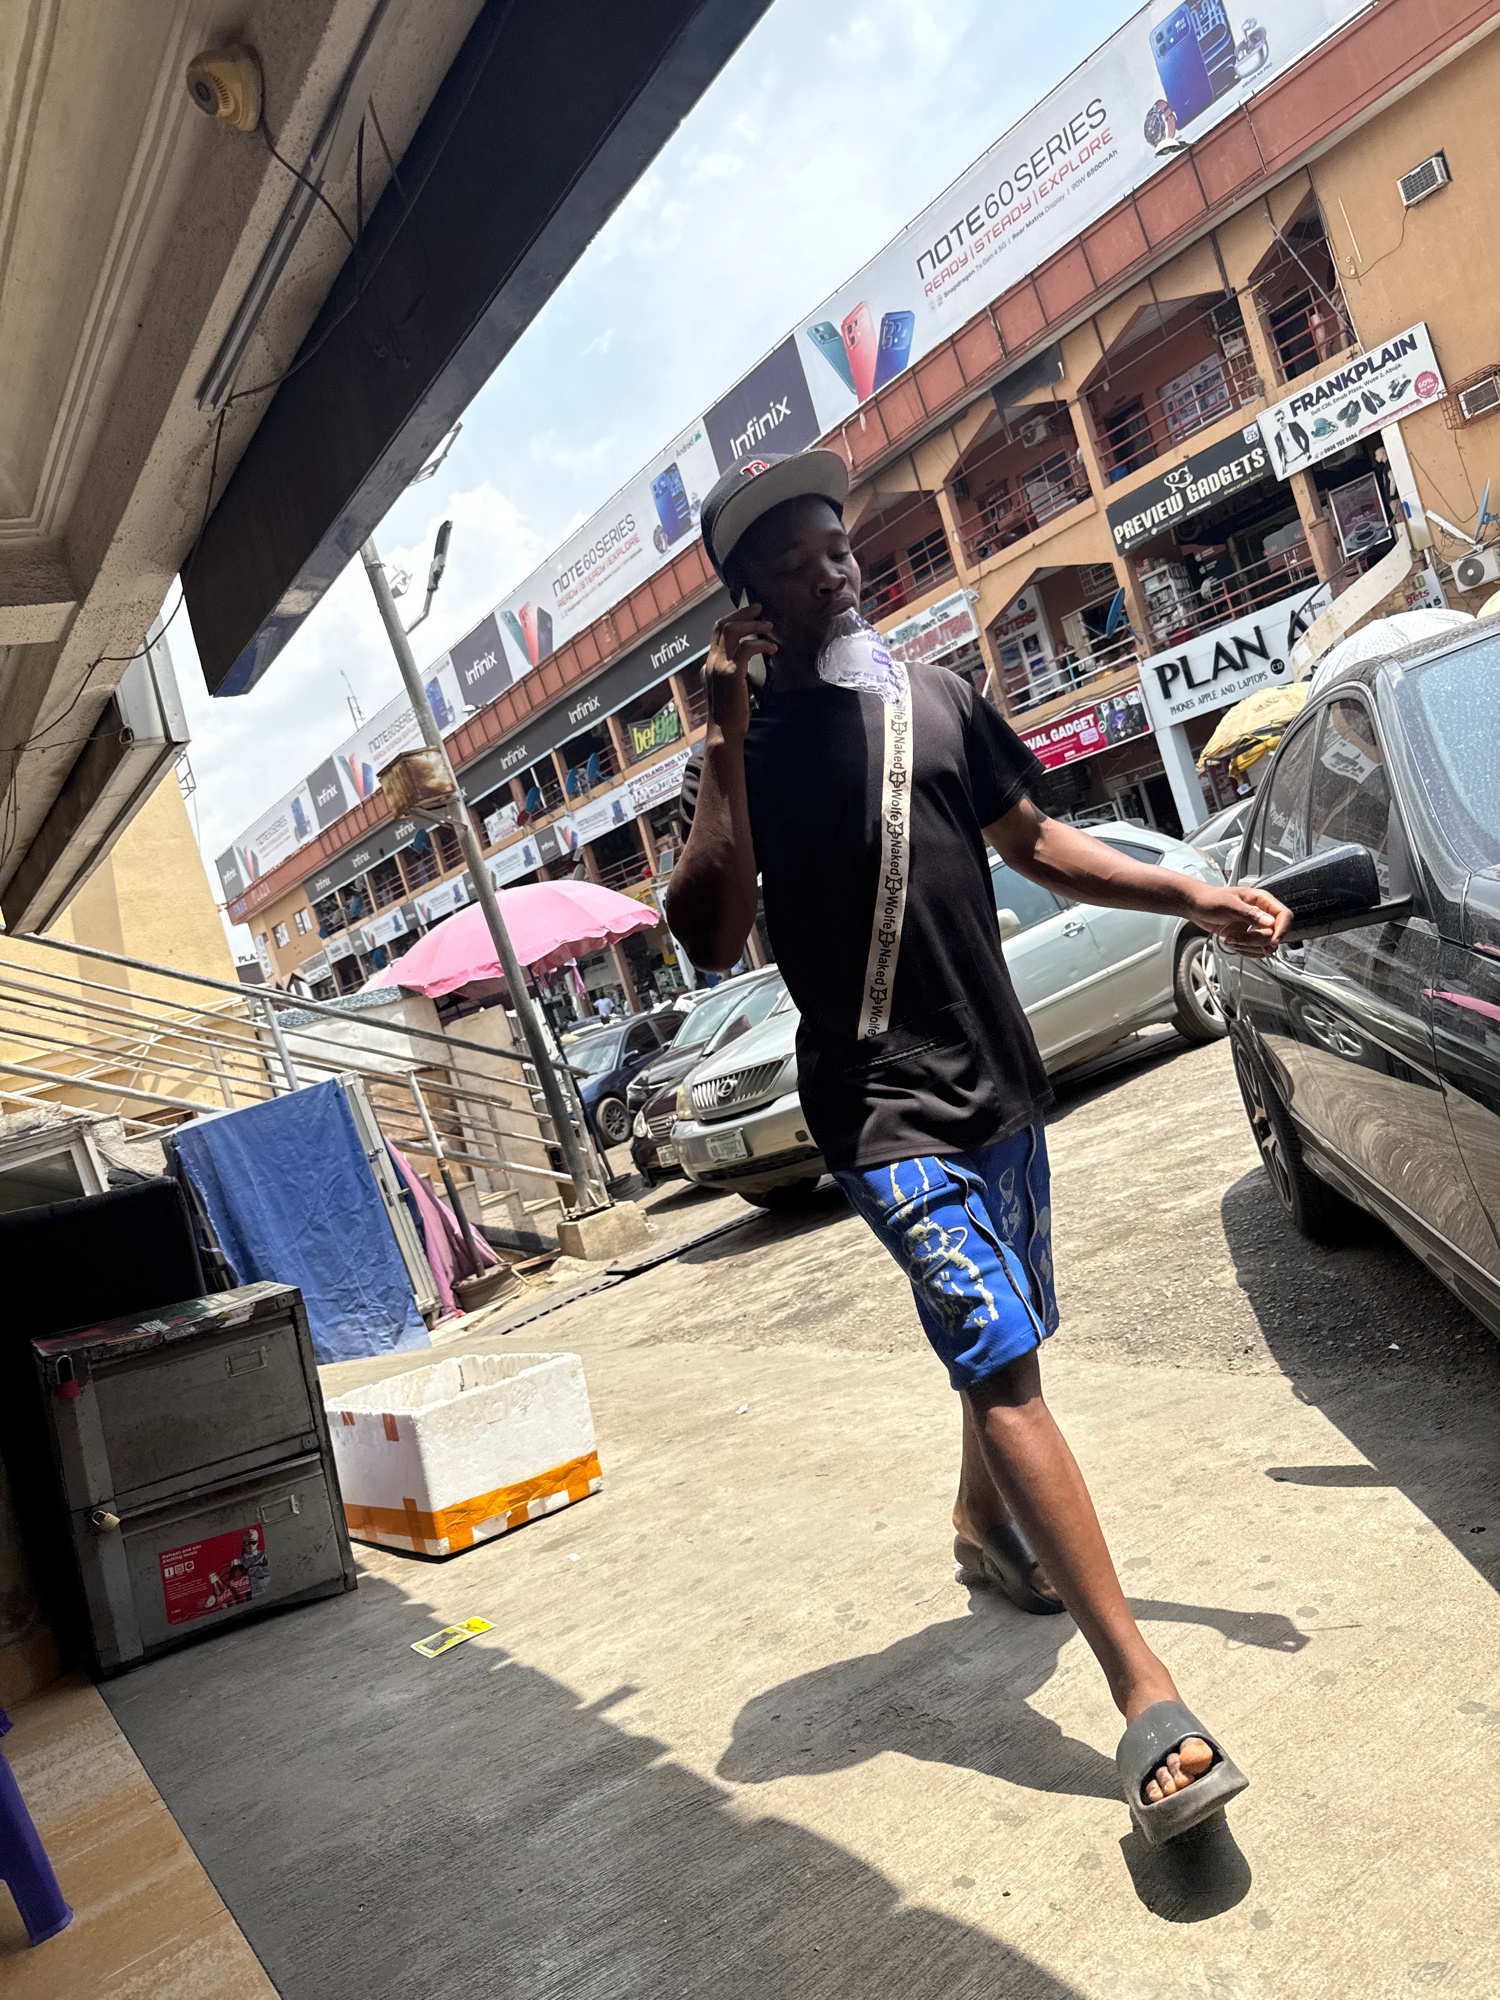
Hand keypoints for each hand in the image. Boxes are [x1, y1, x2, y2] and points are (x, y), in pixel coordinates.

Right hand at [703, 605, 776, 743]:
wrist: (724, 732)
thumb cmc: (731, 714)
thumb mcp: (728, 689)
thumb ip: (733, 673)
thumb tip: (749, 662)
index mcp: (709, 665)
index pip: (717, 633)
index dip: (732, 618)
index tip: (748, 613)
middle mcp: (711, 662)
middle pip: (723, 625)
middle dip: (742, 614)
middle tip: (759, 609)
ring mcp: (719, 667)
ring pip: (733, 631)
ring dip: (753, 625)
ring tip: (768, 626)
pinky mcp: (732, 674)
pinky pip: (748, 648)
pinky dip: (761, 644)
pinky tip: (772, 650)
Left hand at [1186, 882, 1289, 957]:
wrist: (1197, 906)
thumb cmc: (1211, 899)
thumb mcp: (1229, 904)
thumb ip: (1250, 913)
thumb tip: (1269, 922)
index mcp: (1262, 900)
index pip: (1284, 916)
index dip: (1282, 929)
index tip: (1272, 940)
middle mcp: (1262, 914)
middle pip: (1274, 934)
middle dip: (1255, 940)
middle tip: (1235, 938)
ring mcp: (1255, 927)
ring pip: (1265, 945)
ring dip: (1248, 947)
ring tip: (1231, 940)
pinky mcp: (1248, 937)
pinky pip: (1255, 950)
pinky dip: (1244, 951)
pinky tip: (1232, 944)